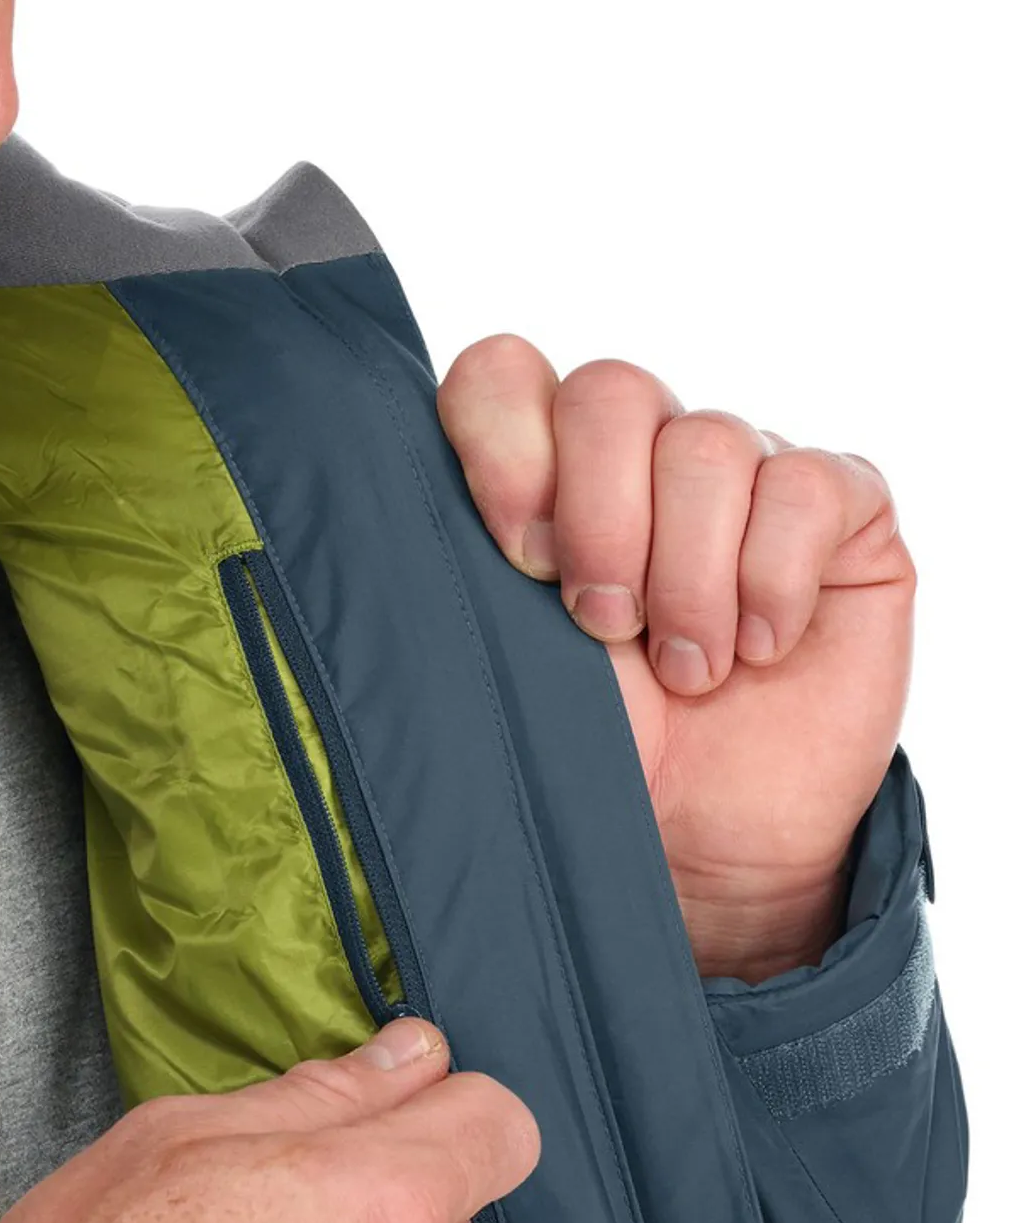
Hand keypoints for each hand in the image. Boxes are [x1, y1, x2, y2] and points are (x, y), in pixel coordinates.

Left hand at [436, 339, 915, 978]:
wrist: (708, 847)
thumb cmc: (600, 760)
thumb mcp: (506, 675)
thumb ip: (459, 581)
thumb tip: (382, 519)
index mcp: (542, 472)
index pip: (503, 375)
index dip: (502, 442)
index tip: (516, 558)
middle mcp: (642, 452)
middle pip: (611, 391)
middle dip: (600, 520)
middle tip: (604, 629)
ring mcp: (744, 470)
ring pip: (708, 442)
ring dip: (690, 577)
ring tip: (690, 673)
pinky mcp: (839, 506)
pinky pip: (806, 487)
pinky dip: (774, 579)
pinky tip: (761, 648)